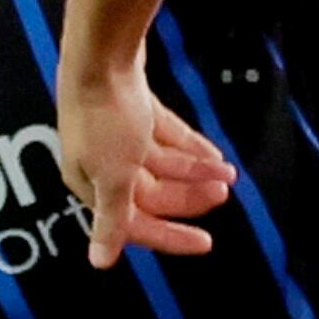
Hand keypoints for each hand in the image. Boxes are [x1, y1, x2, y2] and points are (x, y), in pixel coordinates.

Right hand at [62, 63, 233, 267]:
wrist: (102, 54)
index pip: (135, 222)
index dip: (170, 235)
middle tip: (223, 194)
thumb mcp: (113, 176)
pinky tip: (214, 153)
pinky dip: (188, 146)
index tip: (206, 242)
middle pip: (151, 192)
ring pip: (162, 164)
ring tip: (226, 172)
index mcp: (92, 184)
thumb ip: (112, 219)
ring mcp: (118, 135)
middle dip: (188, 196)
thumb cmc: (104, 117)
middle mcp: (102, 163)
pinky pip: (165, 137)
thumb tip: (98, 264)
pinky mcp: (133, 108)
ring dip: (194, 170)